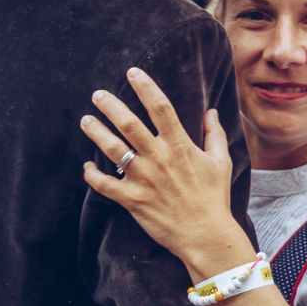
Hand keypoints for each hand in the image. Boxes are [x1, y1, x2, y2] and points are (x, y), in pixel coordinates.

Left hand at [80, 67, 253, 279]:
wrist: (205, 233)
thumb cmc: (214, 196)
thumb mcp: (221, 162)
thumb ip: (215, 134)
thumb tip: (212, 112)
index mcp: (180, 146)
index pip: (161, 107)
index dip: (145, 87)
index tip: (133, 72)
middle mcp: (158, 158)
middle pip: (129, 124)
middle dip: (110, 105)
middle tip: (98, 94)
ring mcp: (143, 178)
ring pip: (112, 149)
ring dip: (95, 132)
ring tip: (85, 120)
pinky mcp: (132, 199)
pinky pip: (104, 184)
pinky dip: (92, 174)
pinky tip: (87, 166)